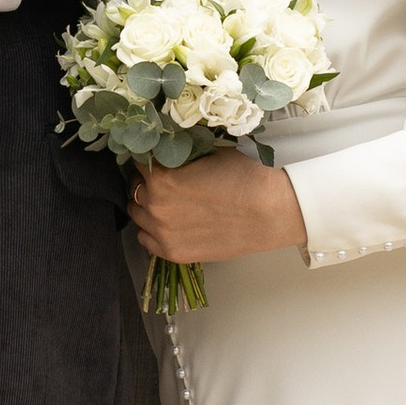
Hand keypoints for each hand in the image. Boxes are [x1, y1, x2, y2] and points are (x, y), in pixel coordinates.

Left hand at [129, 152, 306, 265]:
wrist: (270, 212)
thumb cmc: (244, 177)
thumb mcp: (207, 153)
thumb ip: (179, 156)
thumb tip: (166, 152)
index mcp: (161, 177)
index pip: (137, 162)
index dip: (147, 159)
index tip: (156, 160)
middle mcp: (155, 205)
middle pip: (134, 189)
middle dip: (147, 183)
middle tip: (166, 183)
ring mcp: (162, 232)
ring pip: (137, 214)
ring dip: (147, 206)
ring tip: (169, 203)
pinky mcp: (173, 252)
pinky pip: (145, 239)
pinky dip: (152, 230)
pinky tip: (169, 223)